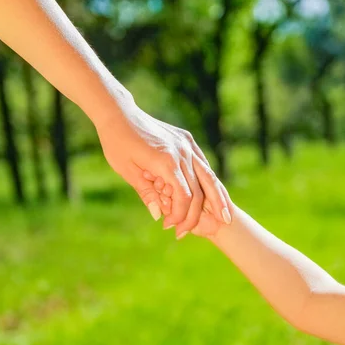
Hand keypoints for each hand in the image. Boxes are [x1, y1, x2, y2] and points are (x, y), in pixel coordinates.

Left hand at [95, 106, 231, 236]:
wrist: (119, 113)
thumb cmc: (117, 143)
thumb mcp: (127, 172)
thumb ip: (146, 194)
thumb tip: (159, 215)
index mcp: (165, 162)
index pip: (183, 196)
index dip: (179, 215)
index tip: (169, 226)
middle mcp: (181, 153)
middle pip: (198, 190)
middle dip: (195, 214)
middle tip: (187, 231)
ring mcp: (186, 144)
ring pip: (208, 176)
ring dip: (218, 198)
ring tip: (226, 216)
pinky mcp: (187, 139)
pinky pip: (202, 163)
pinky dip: (209, 180)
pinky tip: (215, 193)